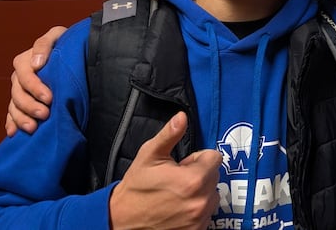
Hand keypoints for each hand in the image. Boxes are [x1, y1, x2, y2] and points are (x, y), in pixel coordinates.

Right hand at [5, 26, 65, 135]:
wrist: (72, 53)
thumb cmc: (64, 43)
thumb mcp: (57, 36)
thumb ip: (44, 44)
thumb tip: (36, 63)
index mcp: (25, 61)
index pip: (24, 75)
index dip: (34, 87)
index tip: (49, 98)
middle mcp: (20, 77)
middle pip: (18, 94)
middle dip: (30, 106)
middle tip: (44, 114)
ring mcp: (20, 91)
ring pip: (14, 106)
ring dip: (21, 118)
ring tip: (33, 128)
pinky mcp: (24, 101)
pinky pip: (12, 114)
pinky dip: (12, 123)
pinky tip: (14, 133)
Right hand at [109, 111, 222, 228]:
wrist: (120, 220)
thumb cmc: (136, 187)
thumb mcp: (149, 155)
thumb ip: (170, 134)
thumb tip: (182, 116)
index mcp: (194, 179)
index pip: (215, 158)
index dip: (198, 159)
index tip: (183, 165)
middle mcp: (201, 201)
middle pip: (214, 176)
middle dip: (199, 175)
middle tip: (177, 180)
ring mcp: (200, 218)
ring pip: (212, 195)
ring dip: (200, 193)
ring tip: (177, 195)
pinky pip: (207, 213)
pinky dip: (197, 210)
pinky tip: (178, 209)